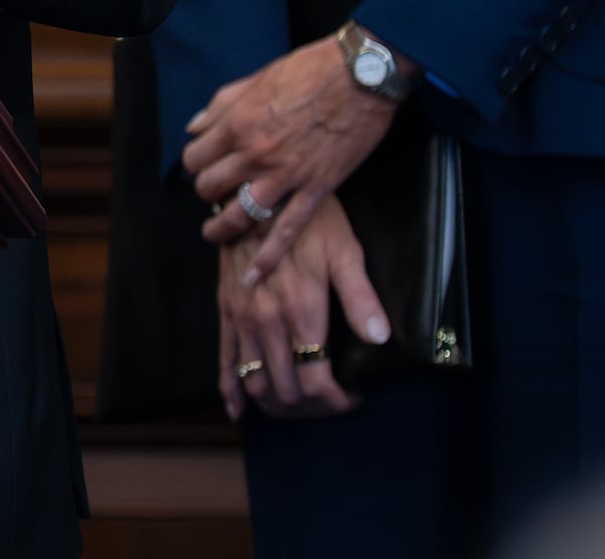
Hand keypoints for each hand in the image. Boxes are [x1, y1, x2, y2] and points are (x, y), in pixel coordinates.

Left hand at [184, 35, 396, 279]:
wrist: (360, 75)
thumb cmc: (309, 70)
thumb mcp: (256, 80)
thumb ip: (221, 105)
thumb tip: (196, 127)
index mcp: (237, 123)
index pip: (195, 157)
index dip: (196, 165)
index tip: (204, 168)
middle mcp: (254, 153)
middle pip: (211, 187)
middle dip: (208, 193)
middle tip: (216, 195)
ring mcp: (285, 174)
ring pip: (239, 213)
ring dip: (223, 226)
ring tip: (217, 233)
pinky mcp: (316, 188)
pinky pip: (286, 230)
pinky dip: (268, 256)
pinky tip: (254, 275)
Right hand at [217, 190, 385, 420]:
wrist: (256, 192)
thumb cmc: (308, 220)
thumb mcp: (344, 252)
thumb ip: (361, 298)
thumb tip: (381, 338)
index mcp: (301, 312)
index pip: (316, 380)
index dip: (335, 401)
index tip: (353, 399)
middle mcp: (268, 321)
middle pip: (286, 390)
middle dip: (311, 408)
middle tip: (330, 405)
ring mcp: (243, 318)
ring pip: (255, 382)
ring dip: (277, 405)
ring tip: (299, 408)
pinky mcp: (226, 309)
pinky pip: (224, 359)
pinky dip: (230, 390)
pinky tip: (239, 411)